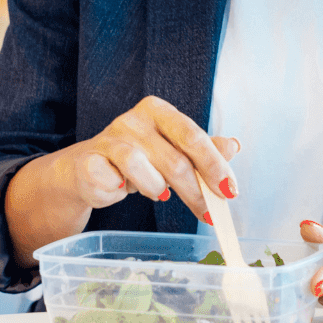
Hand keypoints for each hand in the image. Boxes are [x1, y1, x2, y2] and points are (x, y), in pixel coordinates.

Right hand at [54, 95, 239, 213]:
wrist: (91, 169)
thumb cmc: (139, 158)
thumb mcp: (174, 152)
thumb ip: (203, 150)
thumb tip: (233, 147)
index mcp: (159, 111)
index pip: (193, 136)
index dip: (214, 164)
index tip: (229, 190)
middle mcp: (134, 120)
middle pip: (173, 157)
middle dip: (195, 189)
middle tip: (209, 211)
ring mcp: (109, 139)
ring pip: (138, 165)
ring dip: (156, 187)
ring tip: (162, 195)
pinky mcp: (89, 161)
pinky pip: (108, 177)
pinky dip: (119, 187)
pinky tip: (122, 188)